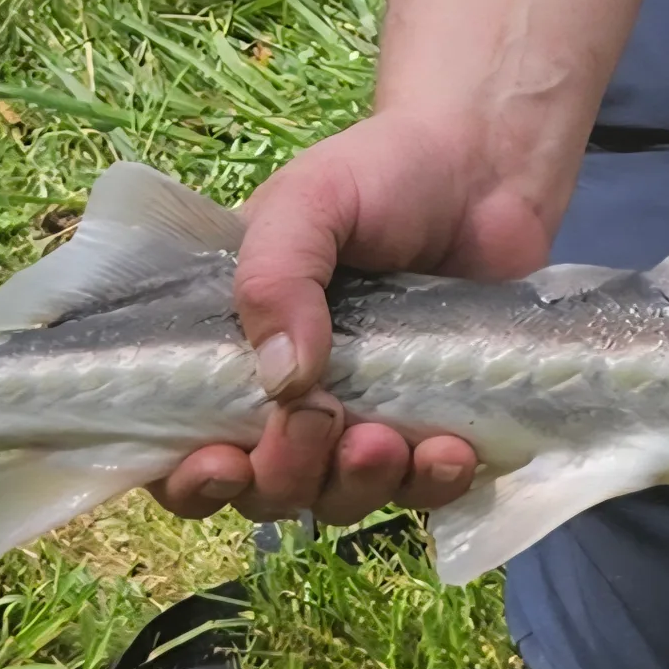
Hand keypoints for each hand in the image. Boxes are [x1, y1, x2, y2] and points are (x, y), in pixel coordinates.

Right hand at [141, 0, 635, 526]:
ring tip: (385, 441)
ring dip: (356, 487)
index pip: (181, 445)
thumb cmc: (381, 176)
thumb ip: (275, 277)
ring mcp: (363, 420)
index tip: (220, 463)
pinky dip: (431, 485)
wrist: (487, 168)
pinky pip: (422, 492)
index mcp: (233, 349)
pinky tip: (449, 452)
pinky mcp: (431, 428)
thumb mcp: (309, 203)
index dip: (190, 480)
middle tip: (320, 418)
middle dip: (286, 474)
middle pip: (264, 489)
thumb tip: (283, 382)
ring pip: (339, 501)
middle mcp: (289, 398)